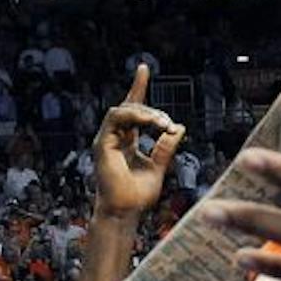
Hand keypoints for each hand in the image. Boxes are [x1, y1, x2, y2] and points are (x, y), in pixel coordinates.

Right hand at [91, 65, 184, 218]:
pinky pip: (117, 118)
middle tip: (167, 124)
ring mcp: (105, 140)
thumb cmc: (138, 197)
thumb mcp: (159, 167)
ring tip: (161, 124)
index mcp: (125, 142)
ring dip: (145, 113)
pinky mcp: (102, 144)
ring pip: (123, 110)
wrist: (125, 213)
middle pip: (130, 107)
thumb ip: (166, 148)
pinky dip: (135, 117)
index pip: (131, 110)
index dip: (137, 87)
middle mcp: (113, 138)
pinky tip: (152, 124)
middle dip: (151, 110)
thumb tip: (179, 128)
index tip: (143, 68)